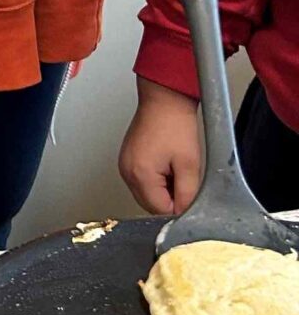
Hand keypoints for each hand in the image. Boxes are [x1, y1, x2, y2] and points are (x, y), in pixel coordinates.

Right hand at [119, 77, 203, 214]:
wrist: (164, 101)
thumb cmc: (175, 125)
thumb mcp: (190, 165)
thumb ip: (188, 195)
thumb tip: (185, 213)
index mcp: (140, 175)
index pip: (160, 210)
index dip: (179, 206)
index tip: (189, 194)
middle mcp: (127, 172)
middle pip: (150, 205)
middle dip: (170, 199)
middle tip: (184, 180)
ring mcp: (124, 165)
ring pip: (146, 194)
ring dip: (163, 190)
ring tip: (175, 169)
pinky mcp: (127, 159)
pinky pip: (142, 181)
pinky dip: (155, 180)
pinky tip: (166, 165)